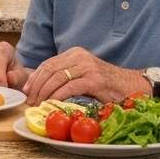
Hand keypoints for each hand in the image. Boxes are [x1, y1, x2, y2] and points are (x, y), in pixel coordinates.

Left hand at [22, 47, 145, 104]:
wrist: (132, 86)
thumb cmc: (107, 85)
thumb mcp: (83, 75)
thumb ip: (67, 76)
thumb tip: (42, 88)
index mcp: (75, 53)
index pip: (48, 63)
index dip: (35, 78)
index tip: (27, 91)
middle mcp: (80, 56)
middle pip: (50, 70)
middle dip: (36, 86)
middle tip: (30, 101)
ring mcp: (87, 67)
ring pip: (57, 78)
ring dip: (44, 93)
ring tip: (37, 105)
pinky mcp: (94, 80)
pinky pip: (69, 87)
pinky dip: (57, 96)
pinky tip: (51, 104)